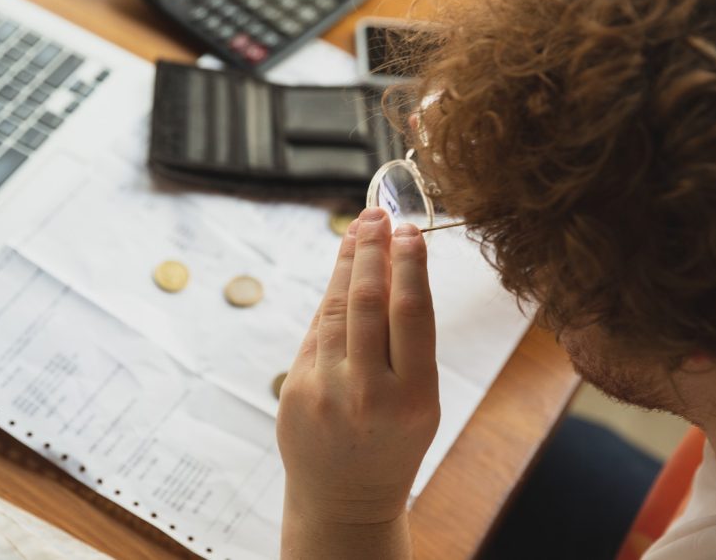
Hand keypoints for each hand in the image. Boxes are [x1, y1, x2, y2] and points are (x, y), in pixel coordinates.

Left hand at [277, 206, 439, 558]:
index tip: (408, 230)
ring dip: (349, 263)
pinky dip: (332, 297)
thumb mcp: (420, 402)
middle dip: (374, 251)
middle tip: (378, 215)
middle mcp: (368, 393)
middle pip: (370, 303)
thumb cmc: (393, 442)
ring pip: (338, 309)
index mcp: (414, 398)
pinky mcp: (295, 390)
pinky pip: (317, 331)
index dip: (409, 265)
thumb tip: (395, 267)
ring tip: (360, 230)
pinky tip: (344, 272)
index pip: (412, 314)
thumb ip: (408, 344)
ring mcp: (326, 392)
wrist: (344, 499)